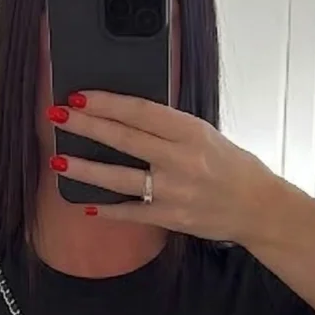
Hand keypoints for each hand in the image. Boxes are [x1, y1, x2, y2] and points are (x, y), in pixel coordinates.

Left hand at [51, 92, 273, 241]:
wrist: (257, 207)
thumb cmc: (233, 167)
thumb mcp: (205, 135)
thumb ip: (170, 128)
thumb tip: (128, 116)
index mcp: (190, 132)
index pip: (140, 111)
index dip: (106, 102)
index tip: (80, 96)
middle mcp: (180, 160)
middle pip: (123, 139)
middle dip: (85, 126)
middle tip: (57, 116)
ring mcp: (173, 191)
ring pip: (119, 178)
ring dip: (85, 168)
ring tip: (58, 159)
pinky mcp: (170, 217)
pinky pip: (130, 212)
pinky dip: (106, 208)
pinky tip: (84, 202)